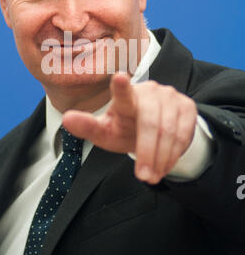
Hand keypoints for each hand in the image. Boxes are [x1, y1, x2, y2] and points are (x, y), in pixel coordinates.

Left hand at [62, 73, 197, 183]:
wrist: (155, 131)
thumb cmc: (125, 129)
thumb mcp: (106, 132)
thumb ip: (88, 127)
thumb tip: (66, 119)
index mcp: (126, 97)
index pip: (123, 92)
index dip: (121, 87)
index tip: (120, 77)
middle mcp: (149, 91)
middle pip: (151, 123)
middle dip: (147, 152)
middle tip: (144, 177)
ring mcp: (170, 96)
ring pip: (169, 131)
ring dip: (161, 158)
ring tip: (152, 175)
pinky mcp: (187, 105)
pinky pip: (184, 133)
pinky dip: (174, 154)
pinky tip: (165, 165)